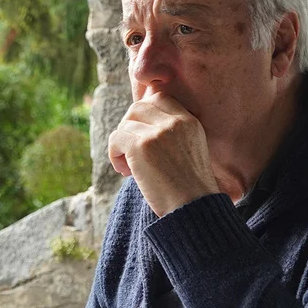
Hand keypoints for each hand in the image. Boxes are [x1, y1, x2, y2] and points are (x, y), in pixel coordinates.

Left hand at [107, 93, 219, 216]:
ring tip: (130, 167)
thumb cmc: (188, 189)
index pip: (159, 98)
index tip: (141, 136)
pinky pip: (116, 138)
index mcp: (190, 122)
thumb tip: (135, 126)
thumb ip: (170, 134)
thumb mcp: (189, 151)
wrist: (193, 209)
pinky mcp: (141, 146)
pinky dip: (114, 154)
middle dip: (129, 127)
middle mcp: (175, 122)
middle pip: (138, 107)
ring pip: (125, 124)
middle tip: (132, 153)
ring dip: (121, 145)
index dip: (144, 114)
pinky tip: (126, 172)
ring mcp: (158, 133)